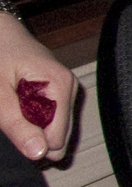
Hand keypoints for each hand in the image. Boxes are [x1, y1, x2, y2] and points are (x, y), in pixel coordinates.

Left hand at [0, 13, 77, 160]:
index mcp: (60, 85)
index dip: (30, 141)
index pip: (57, 139)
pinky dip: (33, 119)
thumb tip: (37, 153)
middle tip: (9, 117)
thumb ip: (17, 123)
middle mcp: (70, 88)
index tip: (11, 126)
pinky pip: (51, 119)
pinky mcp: (60, 91)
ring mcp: (66, 89)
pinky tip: (20, 106)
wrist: (0, 33)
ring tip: (13, 108)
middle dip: (32, 135)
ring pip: (54, 130)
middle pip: (59, 137)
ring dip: (31, 127)